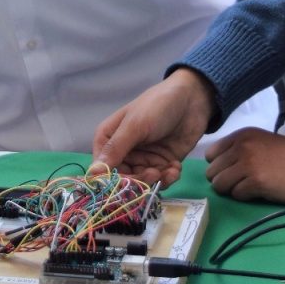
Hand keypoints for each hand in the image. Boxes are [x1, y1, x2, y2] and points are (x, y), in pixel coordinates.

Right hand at [90, 68, 216, 187]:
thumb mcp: (135, 125)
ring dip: (157, 180)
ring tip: (170, 170)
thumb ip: (115, 149)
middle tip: (154, 174)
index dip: (112, 181)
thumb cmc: (158, 105)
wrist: (192, 98)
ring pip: (143, 183)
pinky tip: (176, 168)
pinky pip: (160, 180)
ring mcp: (143, 158)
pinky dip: (168, 178)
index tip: (127, 185)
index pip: (102, 170)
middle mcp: (123, 152)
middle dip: (139, 181)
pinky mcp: (162, 163)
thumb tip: (92, 174)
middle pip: (123, 180)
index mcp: (109, 139)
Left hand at [204, 128, 284, 203]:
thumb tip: (217, 169)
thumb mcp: (260, 143)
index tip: (232, 171)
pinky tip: (259, 192)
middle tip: (242, 183)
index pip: (211, 154)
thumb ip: (239, 150)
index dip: (220, 166)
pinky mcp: (255, 182)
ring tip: (249, 188)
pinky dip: (245, 197)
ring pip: (220, 185)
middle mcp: (241, 146)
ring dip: (232, 190)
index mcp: (241, 135)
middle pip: (213, 172)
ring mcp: (247, 164)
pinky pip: (236, 195)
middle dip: (224, 180)